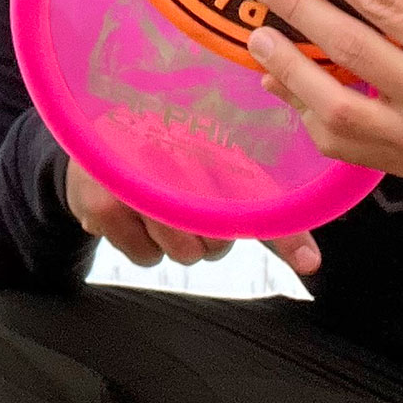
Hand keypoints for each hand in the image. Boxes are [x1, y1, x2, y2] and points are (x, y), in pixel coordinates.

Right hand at [64, 159, 320, 278]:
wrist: (91, 138)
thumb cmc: (164, 156)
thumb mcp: (218, 171)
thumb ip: (265, 220)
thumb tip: (311, 264)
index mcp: (206, 141)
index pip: (257, 193)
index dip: (283, 233)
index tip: (308, 259)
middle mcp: (171, 154)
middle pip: (217, 240)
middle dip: (207, 237)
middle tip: (187, 207)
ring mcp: (134, 181)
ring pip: (181, 252)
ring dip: (174, 242)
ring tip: (157, 208)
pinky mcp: (102, 205)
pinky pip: (145, 257)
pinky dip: (142, 246)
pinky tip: (132, 214)